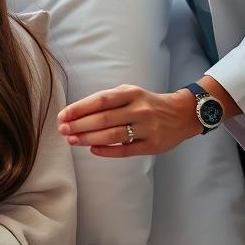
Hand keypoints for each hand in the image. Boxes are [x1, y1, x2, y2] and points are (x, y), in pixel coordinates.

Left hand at [57, 85, 199, 156]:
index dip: (80, 108)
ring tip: (72, 140)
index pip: (101, 100)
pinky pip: (126, 150)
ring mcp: (147, 128)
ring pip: (113, 135)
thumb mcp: (130, 93)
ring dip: (89, 139)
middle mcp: (139, 109)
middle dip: (80, 125)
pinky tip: (93, 150)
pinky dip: (108, 151)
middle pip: (104, 119)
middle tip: (63, 130)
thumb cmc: (147, 103)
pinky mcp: (153, 145)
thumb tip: (77, 113)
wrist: (181, 114)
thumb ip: (107, 101)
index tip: (63, 115)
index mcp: (131, 93)